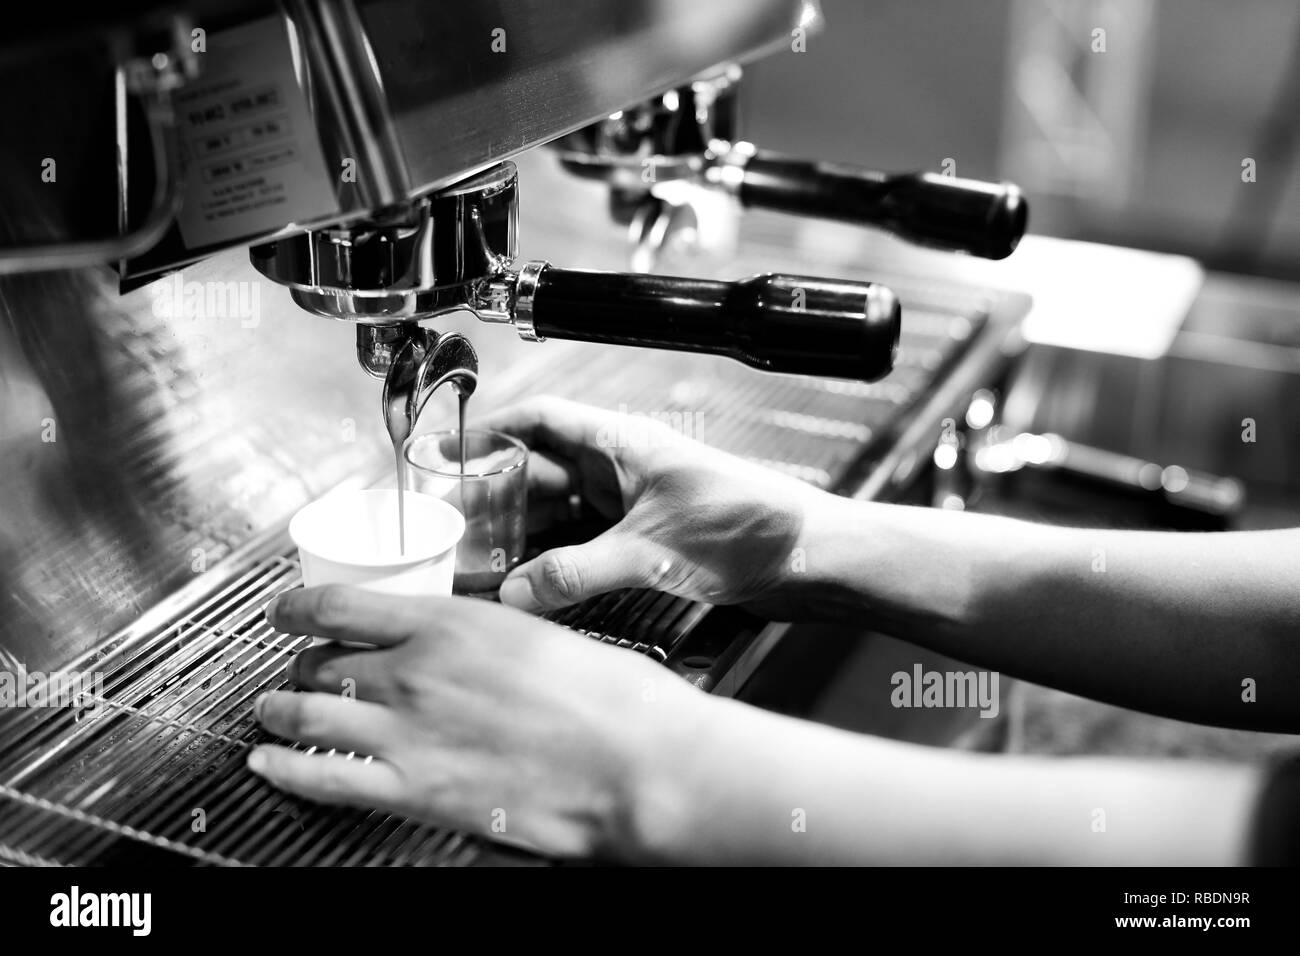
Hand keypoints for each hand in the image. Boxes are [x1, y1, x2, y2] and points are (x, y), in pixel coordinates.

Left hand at [248, 585, 709, 858]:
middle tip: (302, 671)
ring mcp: (406, 732)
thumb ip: (481, 641)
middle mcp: (414, 671)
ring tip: (271, 712)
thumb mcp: (538, 636)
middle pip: (320, 661)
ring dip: (279, 710)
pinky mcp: (413, 790)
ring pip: (306, 713)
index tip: (286, 612)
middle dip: (302, 666)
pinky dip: (283, 769)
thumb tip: (460, 649)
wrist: (635, 761)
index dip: (296, 608)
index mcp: (449, 622)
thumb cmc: (610, 697)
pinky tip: (270, 764)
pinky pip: (321, 776)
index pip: (340, 605)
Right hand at [481, 396, 836, 618]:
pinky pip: (580, 547)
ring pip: (556, 516)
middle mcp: (621, 469)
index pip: (541, 420)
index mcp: (623, 443)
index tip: (445, 450)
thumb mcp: (655, 549)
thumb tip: (518, 592)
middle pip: (538, 473)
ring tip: (473, 562)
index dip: (489, 431)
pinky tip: (526, 587)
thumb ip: (581, 572)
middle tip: (447, 525)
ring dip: (520, 538)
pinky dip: (552, 565)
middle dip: (493, 498)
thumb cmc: (752, 525)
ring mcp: (630, 506)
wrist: (809, 560)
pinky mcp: (643, 541)